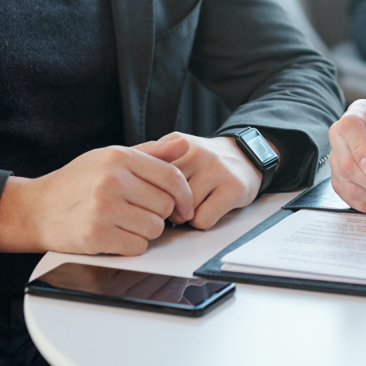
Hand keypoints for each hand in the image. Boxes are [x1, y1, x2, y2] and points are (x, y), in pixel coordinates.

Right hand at [0, 140, 194, 256]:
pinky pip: (137, 247)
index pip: (171, 177)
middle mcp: (112, 180)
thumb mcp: (110, 158)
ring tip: (126, 224)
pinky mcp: (95, 235)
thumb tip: (185, 144)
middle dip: (160, 214)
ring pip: (154, 228)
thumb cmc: (76, 183)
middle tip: (143, 214)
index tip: (184, 207)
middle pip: (165, 205)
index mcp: (119, 157)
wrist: (35, 209)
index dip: (185, 195)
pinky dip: (131, 246)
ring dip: (146, 231)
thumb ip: (151, 152)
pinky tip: (116, 236)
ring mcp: (103, 208)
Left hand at [146, 131, 265, 229]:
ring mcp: (217, 169)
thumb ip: (148, 161)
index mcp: (176, 142)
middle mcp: (197, 152)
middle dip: (165, 208)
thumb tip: (119, 184)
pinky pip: (202, 219)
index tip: (149, 197)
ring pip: (183, 211)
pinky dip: (201, 222)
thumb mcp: (176, 152)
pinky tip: (208, 209)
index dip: (146, 193)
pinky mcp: (233, 188)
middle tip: (173, 205)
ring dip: (184, 217)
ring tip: (192, 206)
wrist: (246, 155)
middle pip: (163, 196)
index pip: (146, 175)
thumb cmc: (203, 162)